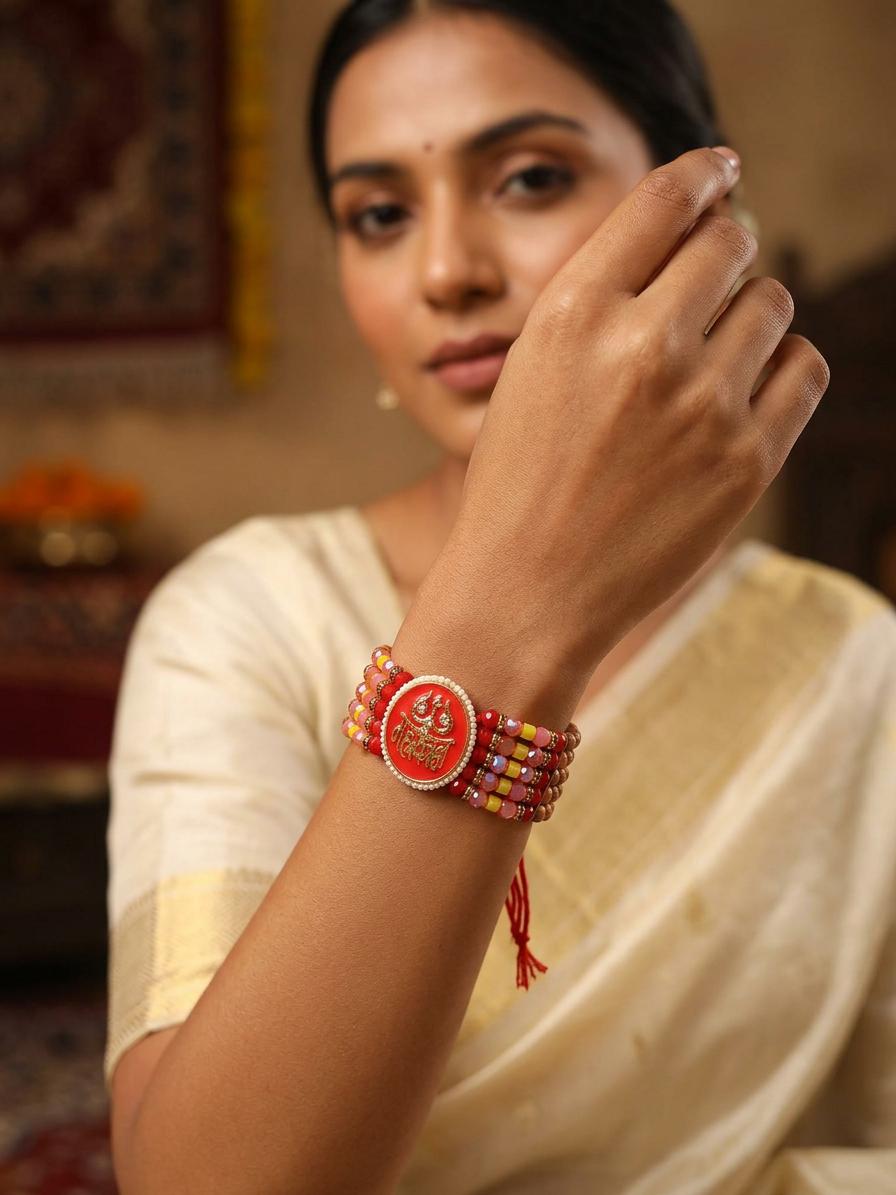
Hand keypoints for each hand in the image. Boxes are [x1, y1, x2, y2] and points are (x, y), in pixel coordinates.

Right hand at [451, 146, 829, 676]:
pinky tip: (745, 390)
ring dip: (750, 314)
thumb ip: (603, 296)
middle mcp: (641, 345)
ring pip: (771, 303)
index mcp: (573, 313)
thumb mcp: (533, 369)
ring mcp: (702, 404)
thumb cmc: (521, 480)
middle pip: (728, 244)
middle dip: (724, 252)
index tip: (720, 172)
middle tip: (710, 282)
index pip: (664, 199)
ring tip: (712, 358)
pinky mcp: (747, 460)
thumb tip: (695, 233)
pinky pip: (804, 367)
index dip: (702, 174)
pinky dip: (783, 365)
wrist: (528, 593)